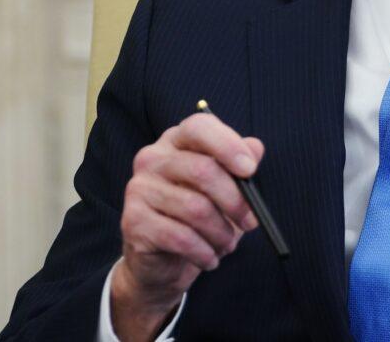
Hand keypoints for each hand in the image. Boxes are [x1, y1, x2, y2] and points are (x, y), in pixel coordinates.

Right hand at [111, 112, 262, 340]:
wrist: (163, 261)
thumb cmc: (199, 217)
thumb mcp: (226, 187)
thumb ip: (240, 164)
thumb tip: (255, 148)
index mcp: (176, 141)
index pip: (199, 127)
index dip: (227, 145)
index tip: (250, 170)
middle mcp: (152, 158)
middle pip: (202, 170)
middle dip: (235, 201)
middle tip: (251, 222)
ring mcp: (139, 188)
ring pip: (195, 208)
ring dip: (221, 233)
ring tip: (227, 244)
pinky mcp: (133, 221)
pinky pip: (180, 237)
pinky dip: (203, 252)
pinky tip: (209, 258)